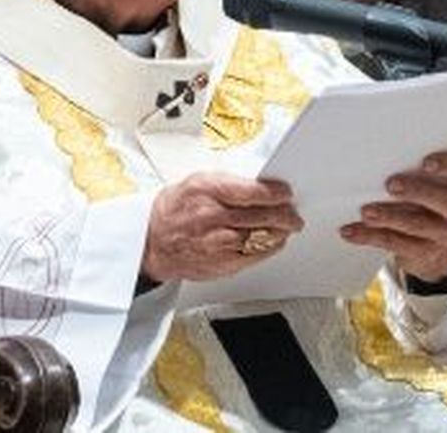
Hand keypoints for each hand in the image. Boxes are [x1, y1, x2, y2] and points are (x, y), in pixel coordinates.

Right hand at [142, 173, 302, 282]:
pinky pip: (255, 256)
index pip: (252, 192)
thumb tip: (262, 182)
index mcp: (206, 191)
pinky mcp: (221, 264)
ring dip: (281, 231)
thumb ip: (229, 181)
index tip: (286, 192)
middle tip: (294, 212)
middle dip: (285, 214)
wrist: (151, 242)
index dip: (275, 193)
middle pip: (262, 216)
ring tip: (288, 225)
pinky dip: (270, 247)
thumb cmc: (175, 209)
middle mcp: (212, 217)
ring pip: (262, 237)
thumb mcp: (197, 182)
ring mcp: (217, 243)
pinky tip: (274, 240)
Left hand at [341, 150, 446, 283]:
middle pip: (441, 200)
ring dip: (387, 217)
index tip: (426, 163)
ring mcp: (443, 234)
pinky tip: (350, 231)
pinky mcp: (422, 252)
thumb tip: (380, 157)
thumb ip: (417, 171)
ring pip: (416, 225)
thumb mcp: (434, 186)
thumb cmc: (429, 201)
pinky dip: (369, 236)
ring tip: (365, 212)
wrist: (441, 248)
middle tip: (390, 185)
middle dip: (415, 191)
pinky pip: (394, 243)